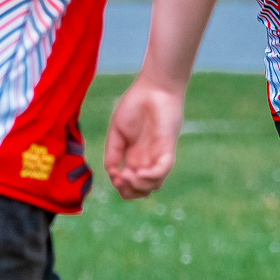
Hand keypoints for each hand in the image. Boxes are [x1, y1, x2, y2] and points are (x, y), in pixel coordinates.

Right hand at [105, 79, 185, 199]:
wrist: (153, 87)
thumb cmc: (135, 105)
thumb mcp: (117, 132)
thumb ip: (113, 153)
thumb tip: (112, 173)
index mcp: (134, 156)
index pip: (130, 183)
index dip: (122, 187)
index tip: (114, 175)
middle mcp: (147, 159)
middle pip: (142, 190)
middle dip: (130, 191)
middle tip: (121, 178)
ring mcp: (158, 155)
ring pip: (154, 185)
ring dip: (138, 186)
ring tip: (128, 175)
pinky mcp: (167, 148)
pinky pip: (163, 170)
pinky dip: (151, 177)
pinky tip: (139, 174)